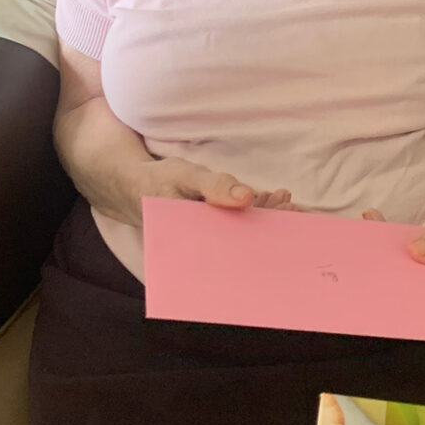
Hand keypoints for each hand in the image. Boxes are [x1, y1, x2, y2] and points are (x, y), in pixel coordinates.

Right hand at [119, 156, 293, 226]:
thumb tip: (247, 198)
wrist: (132, 186)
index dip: (264, 230)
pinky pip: (234, 226)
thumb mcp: (186, 176)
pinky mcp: (208, 230)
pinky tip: (269, 201)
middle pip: (243, 241)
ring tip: (285, 202)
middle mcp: (202, 248)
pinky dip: (252, 214)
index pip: (238, 243)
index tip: (287, 214)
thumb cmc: (158, 180)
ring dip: (264, 219)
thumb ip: (215, 186)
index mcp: (196, 241)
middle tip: (292, 207)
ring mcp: (205, 241)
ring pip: (241, 234)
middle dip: (270, 225)